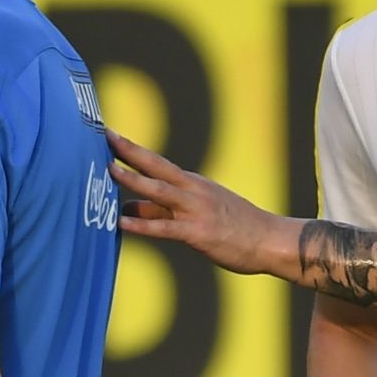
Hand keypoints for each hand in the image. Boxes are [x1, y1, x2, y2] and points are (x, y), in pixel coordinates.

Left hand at [107, 130, 298, 275]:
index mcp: (193, 184)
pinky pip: (164, 228)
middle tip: (105, 135)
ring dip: (133, 180)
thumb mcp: (199, 212)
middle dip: (130, 151)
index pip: (157, 162)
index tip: (109, 135)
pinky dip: (142, 224)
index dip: (133, 149)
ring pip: (159, 191)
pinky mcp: (198, 232)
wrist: (271, 240)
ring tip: (109, 171)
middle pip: (157, 165)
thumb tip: (126, 209)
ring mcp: (196, 210)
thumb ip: (161, 212)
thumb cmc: (236, 228)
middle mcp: (193, 191)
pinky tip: (121, 223)